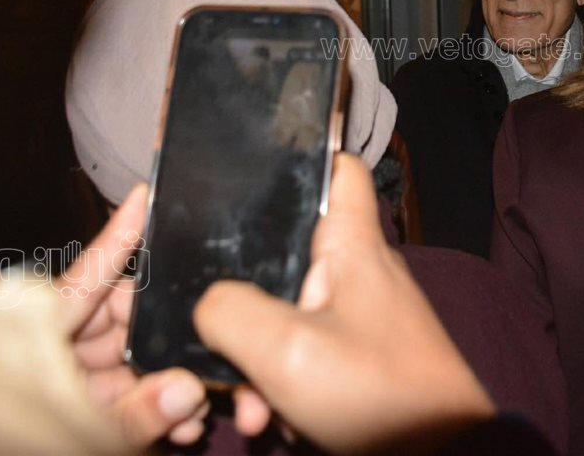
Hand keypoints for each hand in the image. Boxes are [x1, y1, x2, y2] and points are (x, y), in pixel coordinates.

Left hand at [60, 184, 209, 446]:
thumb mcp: (72, 431)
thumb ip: (131, 414)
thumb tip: (189, 391)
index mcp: (40, 334)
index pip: (89, 273)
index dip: (120, 235)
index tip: (145, 196)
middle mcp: (58, 347)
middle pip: (128, 323)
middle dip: (173, 345)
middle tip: (205, 367)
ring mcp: (70, 378)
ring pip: (137, 365)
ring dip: (174, 388)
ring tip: (198, 415)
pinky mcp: (84, 409)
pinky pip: (130, 398)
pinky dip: (159, 410)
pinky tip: (185, 427)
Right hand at [194, 154, 495, 454]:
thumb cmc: (376, 394)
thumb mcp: (286, 351)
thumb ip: (231, 313)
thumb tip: (207, 303)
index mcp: (354, 247)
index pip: (338, 171)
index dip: (299, 161)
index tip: (249, 172)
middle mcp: (361, 274)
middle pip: (290, 256)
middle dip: (246, 302)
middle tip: (220, 344)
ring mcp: (365, 319)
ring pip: (292, 317)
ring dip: (260, 360)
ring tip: (251, 407)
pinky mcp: (364, 360)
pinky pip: (310, 355)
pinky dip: (286, 384)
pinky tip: (274, 422)